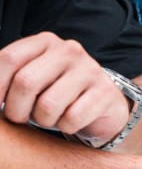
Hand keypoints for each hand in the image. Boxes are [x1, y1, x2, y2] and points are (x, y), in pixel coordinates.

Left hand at [0, 32, 128, 144]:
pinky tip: (70, 121)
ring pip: (48, 105)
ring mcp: (90, 69)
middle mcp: (69, 50)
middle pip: (26, 82)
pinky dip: (66, 126)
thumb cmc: (55, 93)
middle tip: (20, 117)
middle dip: (16, 109)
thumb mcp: (31, 78)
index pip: (8, 58)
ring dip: (42, 120)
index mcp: (45, 41)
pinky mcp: (106, 92)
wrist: (100, 106)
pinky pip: (72, 118)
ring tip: (48, 118)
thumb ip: (8, 77)